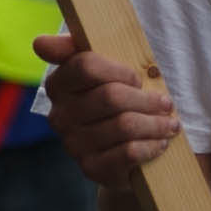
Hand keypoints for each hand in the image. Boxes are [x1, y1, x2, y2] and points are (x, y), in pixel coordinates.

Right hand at [33, 31, 180, 187]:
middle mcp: (59, 115)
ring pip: (124, 125)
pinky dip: (152, 145)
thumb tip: (40, 43)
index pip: (85, 65)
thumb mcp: (106, 71)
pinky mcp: (90, 168)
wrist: (122, 156)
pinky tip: (161, 142)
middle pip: (111, 96)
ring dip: (155, 123)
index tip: (138, 78)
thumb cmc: (118, 102)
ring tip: (170, 124)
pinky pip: (128, 152)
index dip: (120, 71)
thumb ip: (77, 47)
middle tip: (166, 103)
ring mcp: (73, 144)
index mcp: (59, 84)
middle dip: (146, 99)